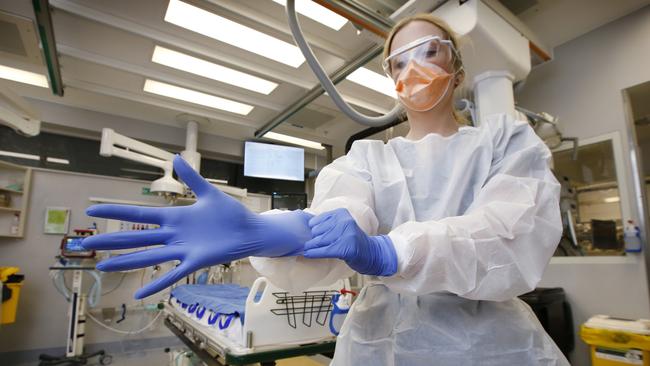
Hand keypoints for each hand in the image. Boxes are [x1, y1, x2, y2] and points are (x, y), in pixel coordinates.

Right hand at [83, 155, 311, 298]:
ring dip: (125, 262)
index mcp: (174, 217)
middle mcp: (173, 235)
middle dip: (110, 240)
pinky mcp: (196, 261)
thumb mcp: (209, 192)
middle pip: (136, 237)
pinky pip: (172, 274)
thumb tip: (175, 157)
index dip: (116, 212)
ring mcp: (183, 249)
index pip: (139, 214)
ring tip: (101, 266)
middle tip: (84, 245)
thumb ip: (192, 177)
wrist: (250, 230)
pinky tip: (139, 294)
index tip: (92, 210)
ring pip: (148, 256)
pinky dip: (157, 284)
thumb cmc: (230, 213)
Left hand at [303, 208, 396, 275]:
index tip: (305, 234)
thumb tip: (307, 228)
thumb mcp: (342, 227)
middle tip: (305, 244)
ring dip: (311, 246)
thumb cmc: (353, 241)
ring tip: (305, 249)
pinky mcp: (346, 247)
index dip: (311, 228)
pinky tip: (308, 254)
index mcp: (341, 213)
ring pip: (320, 241)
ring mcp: (347, 234)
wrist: (372, 253)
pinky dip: (315, 253)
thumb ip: (328, 225)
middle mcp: (344, 221)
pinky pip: (325, 250)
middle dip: (311, 239)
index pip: (318, 219)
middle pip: (318, 231)